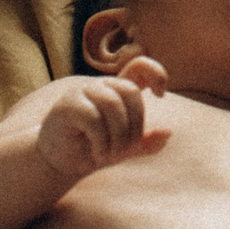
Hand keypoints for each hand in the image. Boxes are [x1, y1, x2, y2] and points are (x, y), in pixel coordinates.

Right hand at [36, 57, 168, 181]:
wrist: (60, 163)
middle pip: (131, 92)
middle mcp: (101, 86)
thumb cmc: (93, 150)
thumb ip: (146, 142)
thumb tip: (169, 132)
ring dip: (118, 137)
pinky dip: (101, 141)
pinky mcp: (68, 104)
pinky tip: (97, 152)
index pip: (140, 66)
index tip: (160, 94)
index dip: (156, 73)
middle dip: (135, 125)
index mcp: (117, 91)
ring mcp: (83, 92)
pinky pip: (94, 118)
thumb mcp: (124, 148)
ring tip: (110, 154)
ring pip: (113, 105)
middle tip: (125, 150)